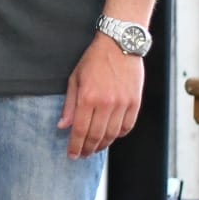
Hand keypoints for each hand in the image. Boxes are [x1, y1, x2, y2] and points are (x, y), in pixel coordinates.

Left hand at [57, 35, 143, 157]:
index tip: (72, 155)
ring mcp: (122, 104)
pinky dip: (118, 135)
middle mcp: (106, 103)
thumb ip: (70, 104)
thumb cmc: (94, 60)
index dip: (75, 145)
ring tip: (94, 148)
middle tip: (82, 154)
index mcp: (88, 97)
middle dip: (88, 149)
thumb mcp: (75, 78)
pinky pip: (127, 127)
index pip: (80, 130)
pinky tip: (111, 136)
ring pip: (112, 134)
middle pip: (96, 135)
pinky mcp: (135, 103)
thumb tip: (63, 126)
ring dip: (102, 144)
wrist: (119, 45)